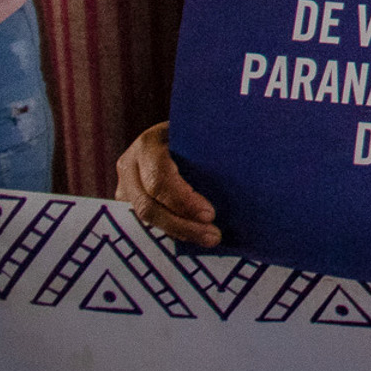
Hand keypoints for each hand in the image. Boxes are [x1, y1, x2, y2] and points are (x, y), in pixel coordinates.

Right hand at [118, 123, 218, 246]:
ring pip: (144, 219)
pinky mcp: (126, 202)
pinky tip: (193, 236)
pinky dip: (170, 231)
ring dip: (178, 232)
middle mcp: (129, 165)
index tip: (210, 215)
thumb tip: (246, 173)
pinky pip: (145, 223)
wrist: (175, 132)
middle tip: (214, 236)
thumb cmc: (197, 132)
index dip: (183, 201)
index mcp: (149, 144)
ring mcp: (124, 186)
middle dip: (182, 225)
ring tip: (208, 238)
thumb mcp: (202, 133)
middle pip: (148, 206)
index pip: (159, 178)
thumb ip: (214, 149)